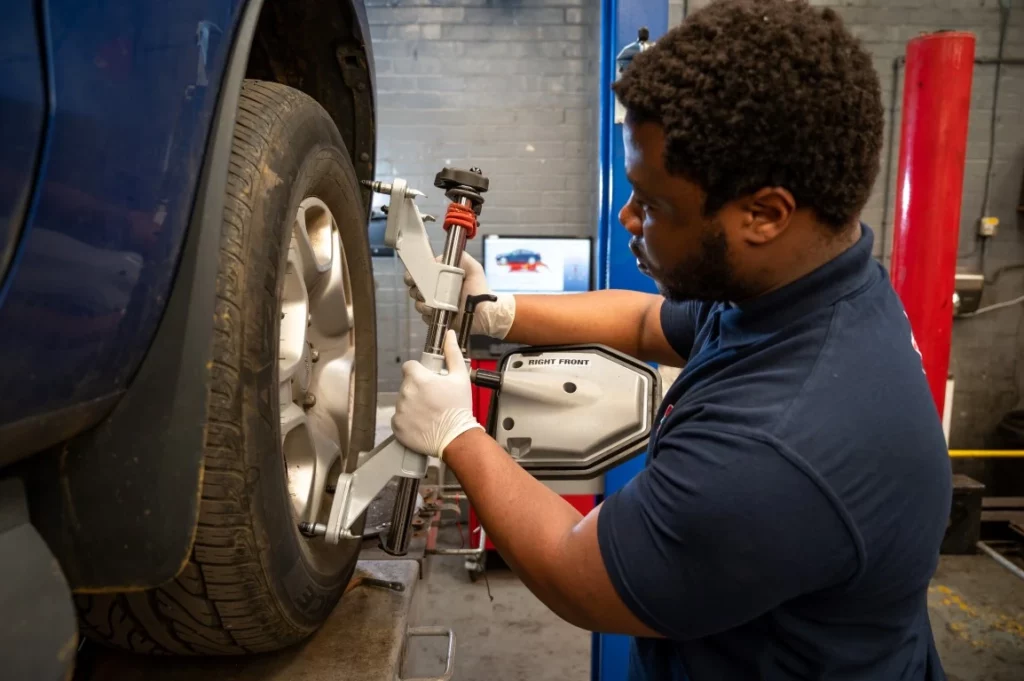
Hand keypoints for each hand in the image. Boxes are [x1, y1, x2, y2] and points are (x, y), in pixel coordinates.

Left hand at [392, 330, 482, 458]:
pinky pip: (399, 419)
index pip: (409, 367)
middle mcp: (406, 393)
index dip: (420, 372)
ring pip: (403, 402)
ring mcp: (400, 411)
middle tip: (433, 399)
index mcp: (418, 379)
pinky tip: (422, 422)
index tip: (429, 381)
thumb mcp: (460, 377)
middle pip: (407, 385)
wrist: (457, 438)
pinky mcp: (397, 427)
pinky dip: (408, 421)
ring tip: (429, 412)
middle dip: (418, 389)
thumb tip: (450, 336)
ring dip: (413, 405)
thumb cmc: (459, 409)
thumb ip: (453, 353)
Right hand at [404, 253, 515, 338]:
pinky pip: (424, 316)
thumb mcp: (473, 269)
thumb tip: (441, 258)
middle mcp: (435, 290)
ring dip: (423, 304)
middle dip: (416, 290)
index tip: (412, 278)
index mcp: (441, 277)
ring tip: (433, 304)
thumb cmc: (479, 291)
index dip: (413, 275)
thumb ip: (461, 258)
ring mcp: (434, 304)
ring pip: (418, 303)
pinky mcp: (436, 317)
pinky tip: (436, 312)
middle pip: (415, 289)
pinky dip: (428, 314)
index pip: (420, 274)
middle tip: (423, 292)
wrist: (483, 312)